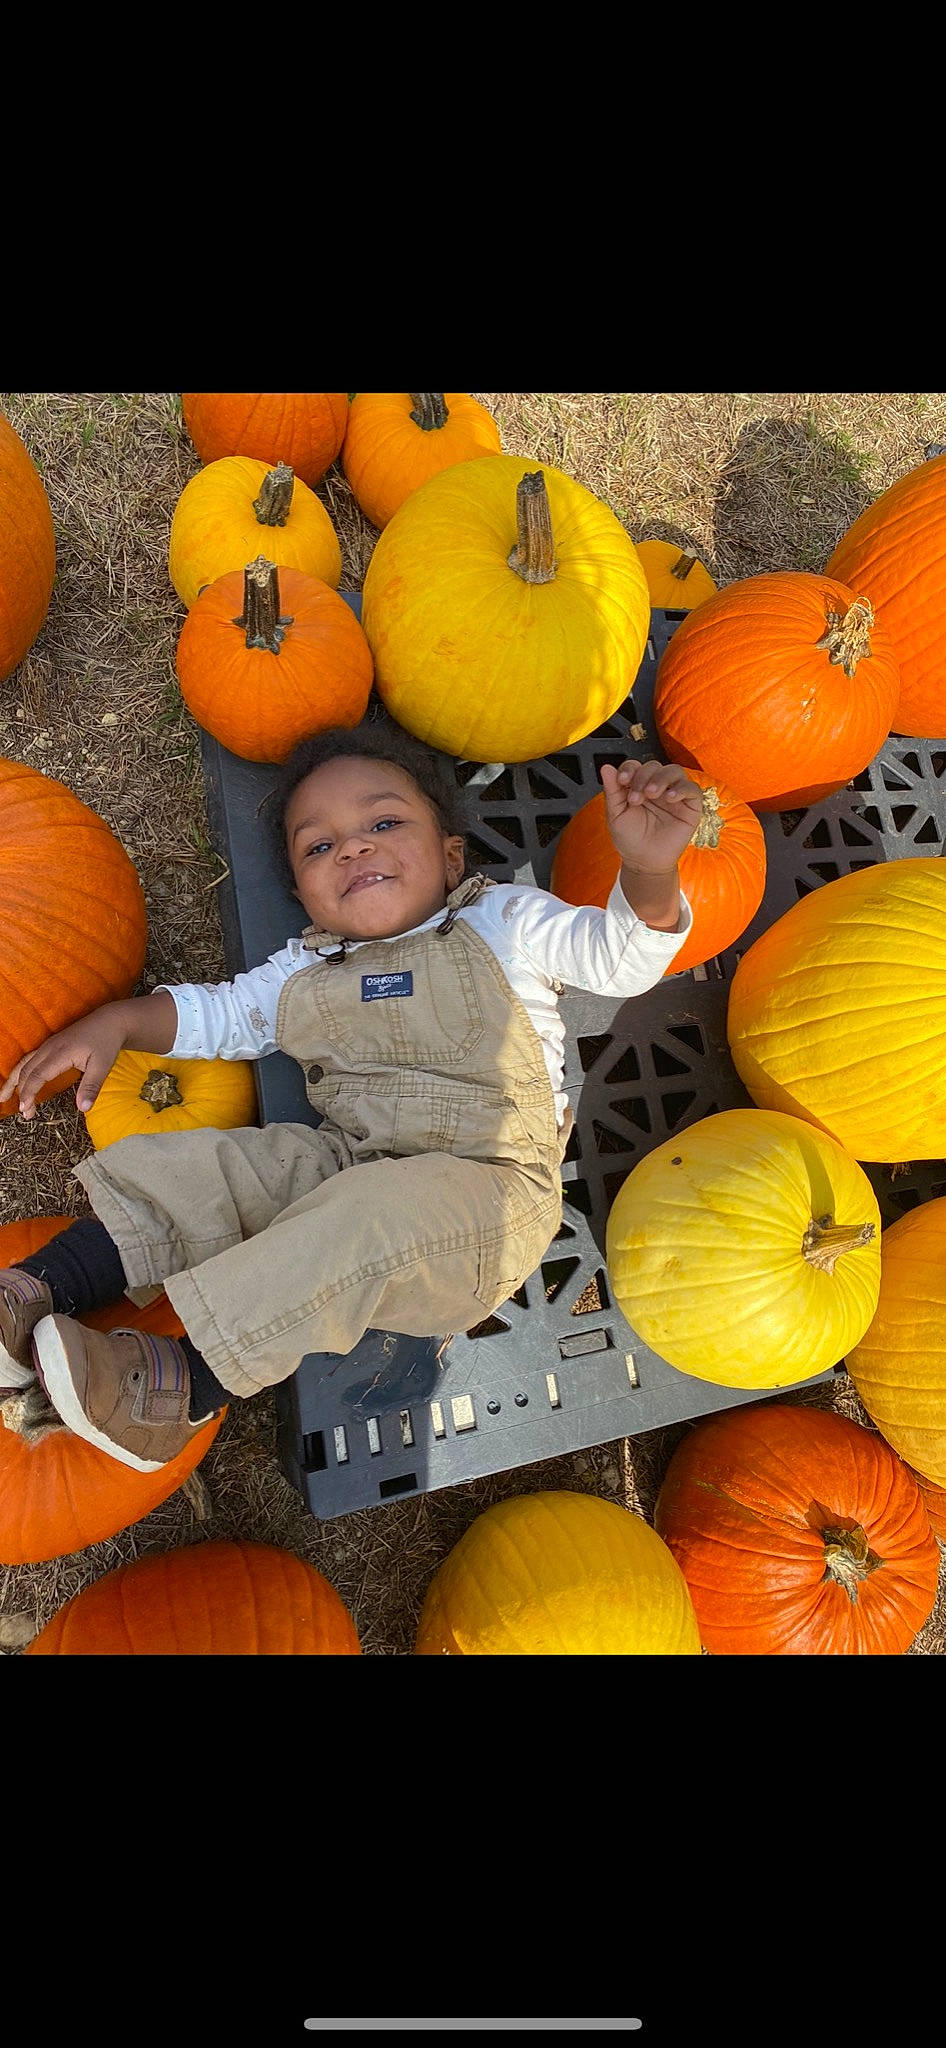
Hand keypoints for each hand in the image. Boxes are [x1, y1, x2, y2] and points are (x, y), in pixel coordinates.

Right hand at [0, 1005, 128, 1119]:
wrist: (110, 1021)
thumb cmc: (106, 1042)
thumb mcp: (103, 1066)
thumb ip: (91, 1087)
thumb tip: (83, 1108)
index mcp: (60, 1053)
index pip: (37, 1075)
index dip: (29, 1093)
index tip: (25, 1110)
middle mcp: (50, 1048)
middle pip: (27, 1070)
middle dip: (21, 1093)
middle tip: (25, 1113)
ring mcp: (49, 1045)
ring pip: (24, 1063)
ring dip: (14, 1081)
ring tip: (3, 1097)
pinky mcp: (50, 1045)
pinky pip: (30, 1058)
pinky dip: (21, 1072)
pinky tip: (18, 1081)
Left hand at [599, 758, 701, 874]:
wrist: (644, 862)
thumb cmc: (630, 839)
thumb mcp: (616, 814)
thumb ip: (612, 791)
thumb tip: (606, 768)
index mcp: (638, 785)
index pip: (636, 766)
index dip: (629, 769)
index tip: (622, 780)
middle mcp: (657, 787)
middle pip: (654, 766)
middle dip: (643, 777)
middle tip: (635, 798)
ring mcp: (674, 795)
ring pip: (675, 771)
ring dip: (661, 778)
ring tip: (651, 794)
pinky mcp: (690, 806)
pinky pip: (692, 789)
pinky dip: (682, 789)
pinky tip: (670, 798)